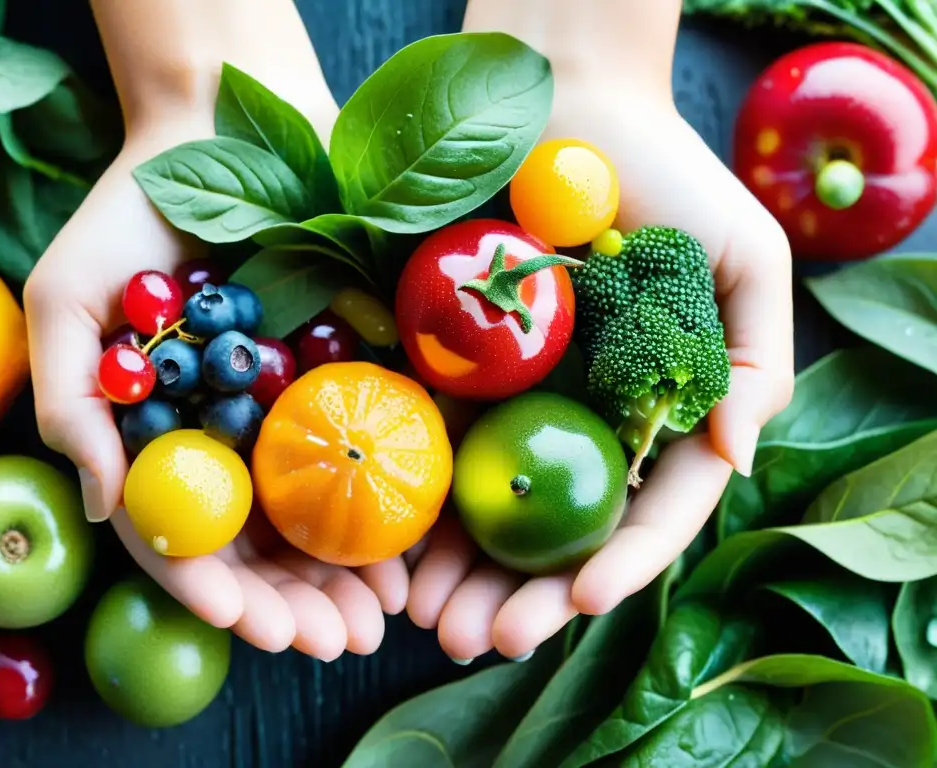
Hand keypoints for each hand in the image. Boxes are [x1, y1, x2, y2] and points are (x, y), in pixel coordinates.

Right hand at [23, 98, 408, 663]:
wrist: (222, 128)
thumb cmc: (129, 214)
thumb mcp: (69, 301)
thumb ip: (73, 404)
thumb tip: (104, 504)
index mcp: (169, 436)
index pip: (186, 534)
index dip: (209, 586)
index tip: (239, 621)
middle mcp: (237, 436)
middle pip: (266, 542)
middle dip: (295, 603)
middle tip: (330, 644)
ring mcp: (298, 407)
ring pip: (326, 514)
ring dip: (350, 576)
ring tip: (377, 621)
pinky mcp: (357, 370)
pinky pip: (380, 449)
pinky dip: (397, 504)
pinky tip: (416, 549)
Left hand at [406, 40, 794, 662]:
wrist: (565, 98)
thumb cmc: (666, 175)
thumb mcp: (742, 260)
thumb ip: (755, 359)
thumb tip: (736, 450)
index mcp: (647, 411)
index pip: (638, 510)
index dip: (617, 562)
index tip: (581, 602)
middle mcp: (572, 419)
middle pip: (548, 530)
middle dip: (516, 594)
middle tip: (479, 639)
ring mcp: (502, 398)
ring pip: (477, 506)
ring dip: (451, 571)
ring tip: (426, 621)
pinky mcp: (438, 364)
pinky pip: (417, 441)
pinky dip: (402, 498)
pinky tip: (380, 548)